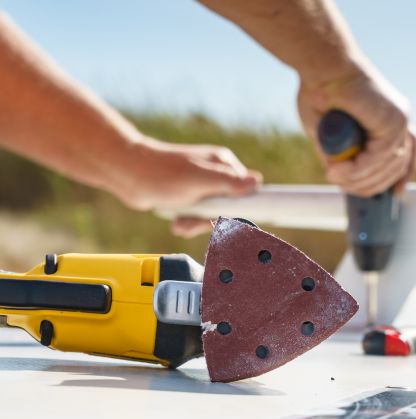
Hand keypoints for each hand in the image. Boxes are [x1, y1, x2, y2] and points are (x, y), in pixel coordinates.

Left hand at [116, 138, 261, 236]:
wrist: (127, 175)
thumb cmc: (160, 172)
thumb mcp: (199, 179)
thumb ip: (228, 182)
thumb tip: (256, 182)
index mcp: (224, 165)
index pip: (247, 192)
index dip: (240, 210)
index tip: (229, 222)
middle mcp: (217, 174)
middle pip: (231, 208)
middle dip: (212, 221)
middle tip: (194, 223)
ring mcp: (204, 186)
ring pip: (213, 215)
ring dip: (197, 224)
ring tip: (181, 224)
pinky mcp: (192, 197)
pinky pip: (199, 217)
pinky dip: (189, 224)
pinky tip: (178, 223)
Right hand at [297, 66, 415, 196]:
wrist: (322, 64)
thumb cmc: (319, 90)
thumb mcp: (330, 132)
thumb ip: (340, 154)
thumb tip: (341, 178)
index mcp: (390, 119)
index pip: (409, 156)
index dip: (401, 178)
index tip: (394, 196)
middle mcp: (399, 119)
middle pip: (399, 167)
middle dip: (372, 184)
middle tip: (342, 185)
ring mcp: (400, 119)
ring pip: (388, 167)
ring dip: (360, 178)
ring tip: (335, 176)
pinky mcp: (394, 120)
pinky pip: (380, 158)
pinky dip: (359, 169)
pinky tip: (340, 171)